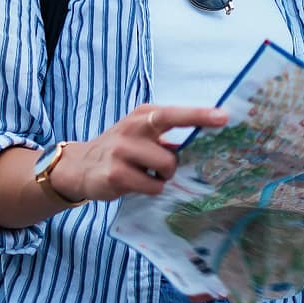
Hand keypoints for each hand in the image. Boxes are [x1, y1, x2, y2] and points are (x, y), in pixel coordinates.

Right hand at [51, 104, 228, 202]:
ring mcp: (122, 151)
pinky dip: (151, 188)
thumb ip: (167, 137)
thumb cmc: (121, 150)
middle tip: (167, 164)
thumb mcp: (141, 135)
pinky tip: (135, 184)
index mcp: (142, 116)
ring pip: (166, 167)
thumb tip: (207, 145)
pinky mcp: (116, 174)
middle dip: (176, 160)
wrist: (80, 166)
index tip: (223, 117)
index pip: (173, 114)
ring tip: (147, 174)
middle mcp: (132, 128)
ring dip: (163, 176)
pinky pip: (153, 186)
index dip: (199, 115)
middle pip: (173, 144)